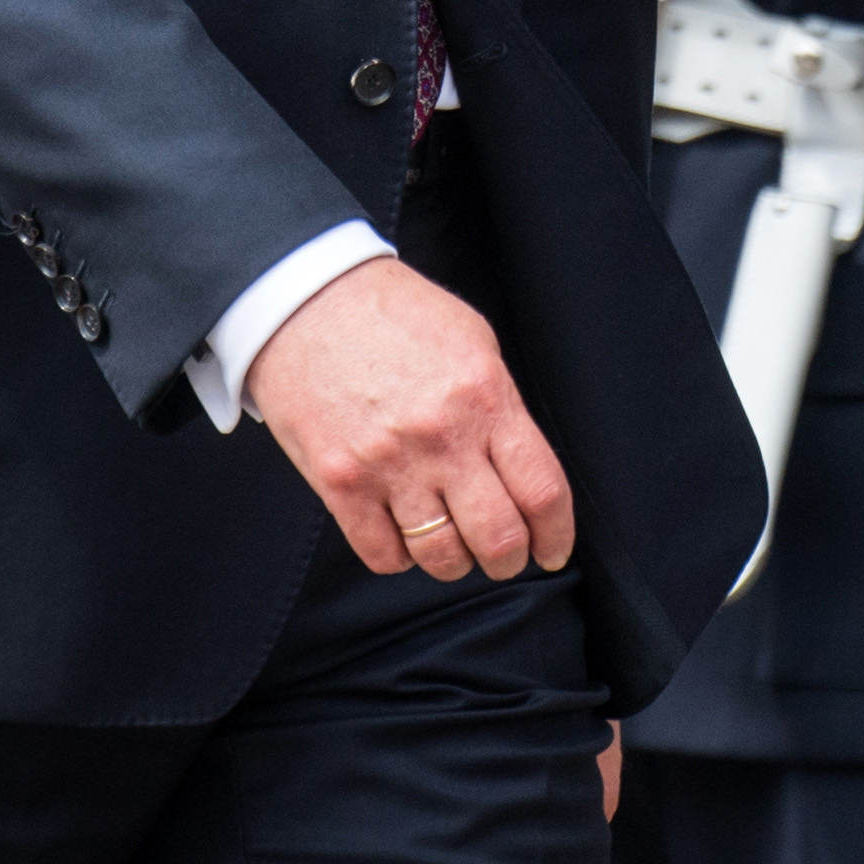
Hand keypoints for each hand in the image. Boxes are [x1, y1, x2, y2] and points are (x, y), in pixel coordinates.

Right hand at [245, 254, 578, 582]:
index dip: (556, 535)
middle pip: (498, 536)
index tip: (553, 551)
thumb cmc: (394, 314)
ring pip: (441, 555)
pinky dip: (400, 557)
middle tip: (504, 558)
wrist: (307, 300)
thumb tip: (523, 468)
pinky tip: (402, 535)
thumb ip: (501, 405)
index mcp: (486, 397)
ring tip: (452, 547)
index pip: (541, 490)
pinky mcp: (340, 482)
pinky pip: (383, 554)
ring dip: (455, 563)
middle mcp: (442, 437)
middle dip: (509, 560)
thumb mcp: (472, 341)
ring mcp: (389, 464)